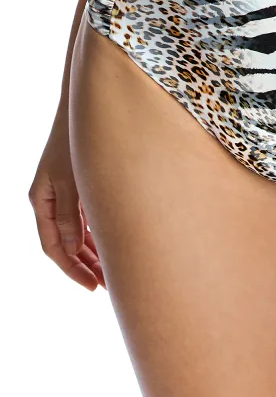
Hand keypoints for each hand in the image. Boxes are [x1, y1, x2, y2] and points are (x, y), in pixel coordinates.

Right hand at [28, 106, 105, 290]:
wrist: (86, 110)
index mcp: (41, 200)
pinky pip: (85, 218)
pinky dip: (96, 234)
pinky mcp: (79, 186)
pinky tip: (111, 245)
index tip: (93, 287)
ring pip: (77, 233)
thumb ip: (71, 215)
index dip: (73, 269)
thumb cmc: (77, 141)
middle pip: (66, 244)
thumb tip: (72, 250)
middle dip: (86, 266)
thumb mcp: (72, 180)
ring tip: (113, 272)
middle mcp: (51, 200)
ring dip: (93, 252)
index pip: (54, 247)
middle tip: (108, 285)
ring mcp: (65, 193)